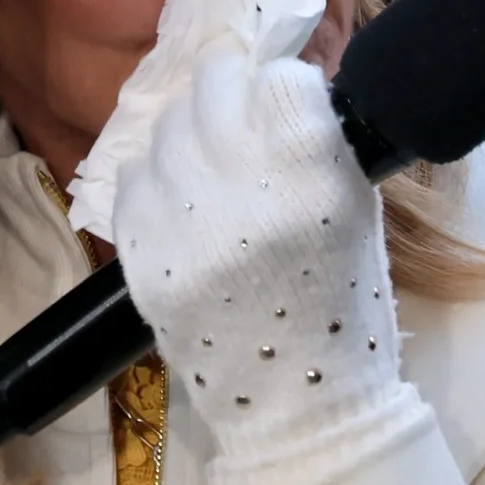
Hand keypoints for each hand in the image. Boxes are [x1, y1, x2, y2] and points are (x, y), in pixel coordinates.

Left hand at [89, 0, 404, 480]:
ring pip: (165, 128)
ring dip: (187, 137)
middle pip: (213, 86)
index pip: (279, 80)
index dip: (282, 89)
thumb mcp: (355, 211)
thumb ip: (316, 143)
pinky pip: (130, 179)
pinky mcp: (141, 256)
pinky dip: (153, 182)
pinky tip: (179, 204)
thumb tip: (269, 83)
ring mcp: (184, 225)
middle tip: (238, 120)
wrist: (299, 403)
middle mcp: (244, 192)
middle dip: (227, 95)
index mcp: (312, 179)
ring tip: (210, 170)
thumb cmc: (342, 305)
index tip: (283, 105)